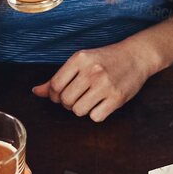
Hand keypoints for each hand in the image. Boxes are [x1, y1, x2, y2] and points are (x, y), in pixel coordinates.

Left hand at [33, 37, 155, 121]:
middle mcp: (92, 71)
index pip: (55, 85)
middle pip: (65, 100)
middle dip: (68, 103)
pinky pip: (95, 117)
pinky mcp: (117, 98)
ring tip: (90, 100)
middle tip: (78, 96)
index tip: (62, 94)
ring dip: (82, 109)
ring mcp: (105, 85)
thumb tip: (36, 92)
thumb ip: (58, 78)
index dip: (54, 95)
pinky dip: (96, 114)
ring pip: (78, 111)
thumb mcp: (81, 61)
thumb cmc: (105, 59)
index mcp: (80, 59)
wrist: (136, 56)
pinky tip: (102, 103)